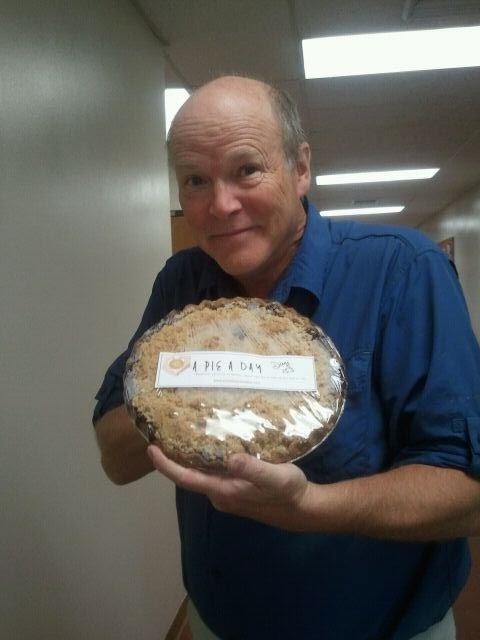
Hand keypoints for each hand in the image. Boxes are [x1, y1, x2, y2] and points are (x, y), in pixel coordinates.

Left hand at [147, 445, 312, 530]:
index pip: (186, 478)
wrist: (303, 510)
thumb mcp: (274, 477)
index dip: (166, 465)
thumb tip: (230, 458)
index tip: (151, 448)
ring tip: (182, 434)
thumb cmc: (289, 492)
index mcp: (224, 491)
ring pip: (200, 475)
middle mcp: (220, 495)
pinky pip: (212, 475)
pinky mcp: (236, 491)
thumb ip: (252, 468)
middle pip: (188, 476)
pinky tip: (209, 446)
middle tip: (164, 433)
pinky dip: (204, 461)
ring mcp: (227, 495)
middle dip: (173, 458)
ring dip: (188, 458)